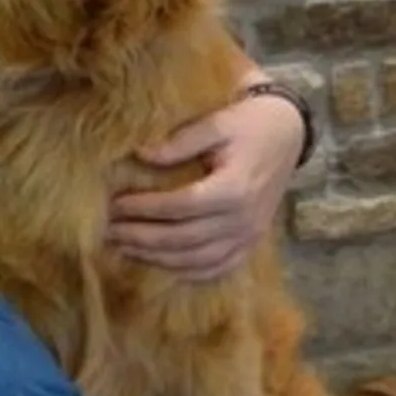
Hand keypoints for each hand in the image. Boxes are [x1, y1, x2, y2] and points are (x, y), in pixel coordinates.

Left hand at [107, 94, 305, 281]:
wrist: (287, 133)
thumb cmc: (248, 123)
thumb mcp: (216, 123)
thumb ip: (179, 142)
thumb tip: (139, 154)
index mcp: (235, 189)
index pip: (181, 206)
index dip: (146, 208)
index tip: (115, 204)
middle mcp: (243, 220)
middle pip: (185, 239)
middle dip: (142, 238)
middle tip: (108, 231)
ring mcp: (249, 236)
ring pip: (198, 260)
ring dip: (158, 259)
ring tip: (124, 248)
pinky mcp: (251, 243)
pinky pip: (218, 268)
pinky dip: (187, 272)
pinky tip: (159, 265)